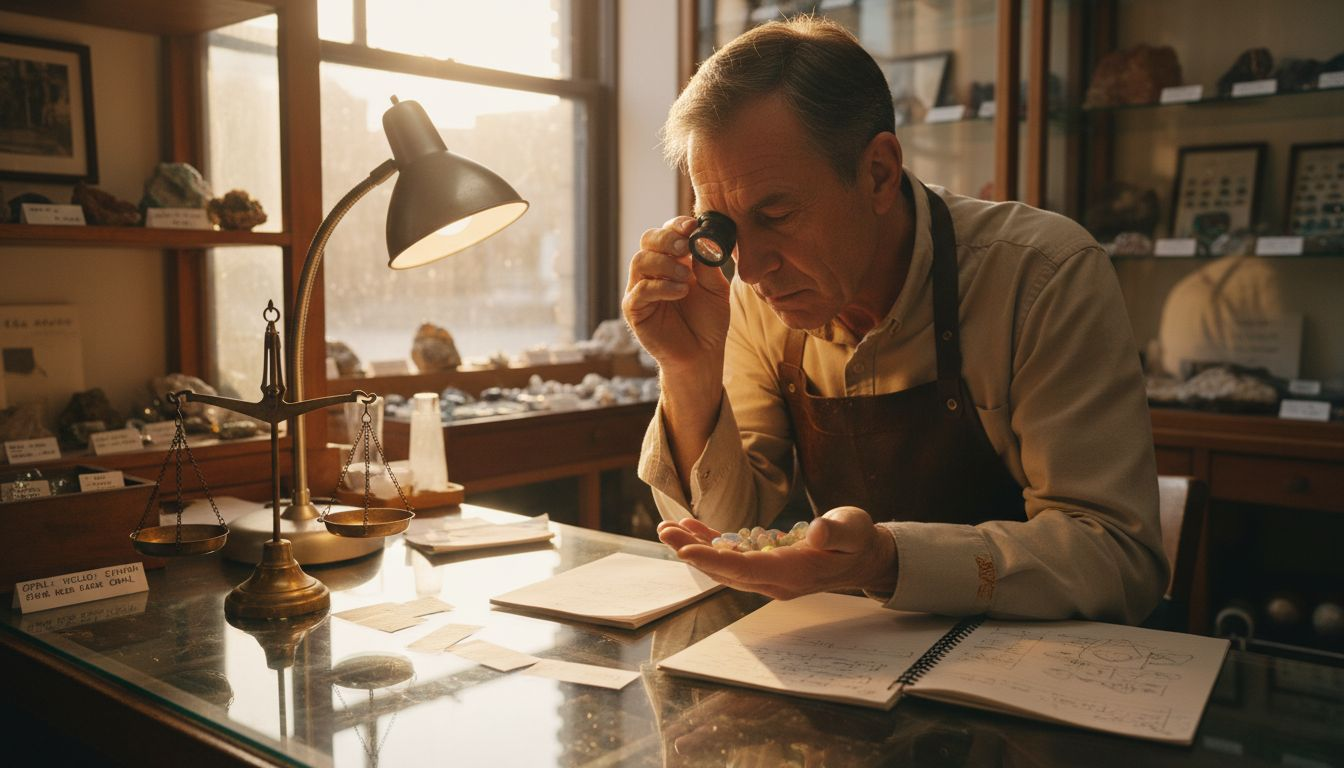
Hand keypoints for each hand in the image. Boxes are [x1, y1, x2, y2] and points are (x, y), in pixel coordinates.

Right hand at [621, 216, 731, 382]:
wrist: (702, 354)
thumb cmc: (709, 321)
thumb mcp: (716, 288)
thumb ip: (708, 264)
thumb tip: (703, 238)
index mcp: (673, 261)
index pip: (667, 233)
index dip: (677, 225)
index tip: (693, 226)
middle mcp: (654, 271)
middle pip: (648, 240)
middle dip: (666, 239)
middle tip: (685, 247)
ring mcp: (641, 289)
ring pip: (640, 260)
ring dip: (665, 264)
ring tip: (687, 278)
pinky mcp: (634, 309)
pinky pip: (640, 289)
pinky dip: (662, 286)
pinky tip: (681, 292)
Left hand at [656, 507, 896, 599]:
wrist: (862, 557)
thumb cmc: (858, 540)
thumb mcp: (854, 529)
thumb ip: (836, 531)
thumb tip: (815, 530)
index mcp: (794, 572)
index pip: (746, 570)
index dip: (714, 561)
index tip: (686, 551)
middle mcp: (775, 580)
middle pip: (726, 570)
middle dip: (693, 552)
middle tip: (666, 532)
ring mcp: (768, 575)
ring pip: (724, 565)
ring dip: (696, 548)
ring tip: (669, 528)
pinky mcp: (765, 565)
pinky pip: (732, 557)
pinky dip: (711, 543)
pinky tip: (692, 526)